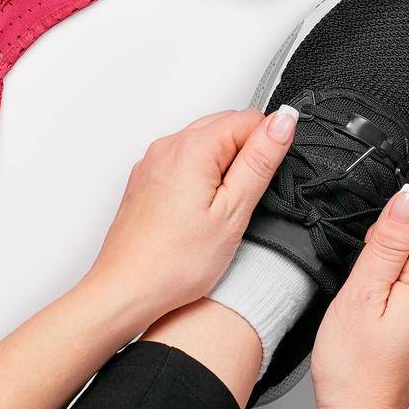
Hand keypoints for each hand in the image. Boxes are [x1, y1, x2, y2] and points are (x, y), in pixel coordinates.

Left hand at [81, 106, 297, 326]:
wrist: (125, 289)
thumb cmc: (172, 263)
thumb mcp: (233, 211)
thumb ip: (260, 160)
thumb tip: (282, 122)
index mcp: (193, 148)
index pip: (249, 118)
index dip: (267, 146)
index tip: (265, 179)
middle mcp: (168, 146)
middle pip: (225, 125)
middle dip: (244, 154)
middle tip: (243, 200)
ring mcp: (152, 162)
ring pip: (203, 143)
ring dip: (221, 165)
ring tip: (220, 210)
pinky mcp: (144, 179)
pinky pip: (181, 161)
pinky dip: (197, 176)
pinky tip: (198, 212)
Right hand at [311, 186, 408, 408]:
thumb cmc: (355, 368)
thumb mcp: (362, 292)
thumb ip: (387, 241)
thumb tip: (407, 200)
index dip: (382, 235)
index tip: (368, 262)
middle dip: (384, 256)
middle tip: (364, 292)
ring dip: (385, 277)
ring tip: (367, 309)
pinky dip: (390, 296)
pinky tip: (374, 319)